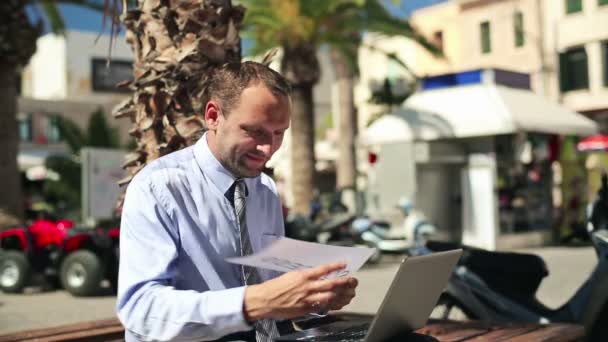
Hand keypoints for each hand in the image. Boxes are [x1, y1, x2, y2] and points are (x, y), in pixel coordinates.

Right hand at [243, 262, 357, 320]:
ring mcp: (307, 299)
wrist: (265, 300)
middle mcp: (307, 287)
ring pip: (330, 296)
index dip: (336, 266)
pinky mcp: (306, 309)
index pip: (323, 269)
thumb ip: (305, 276)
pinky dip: (333, 305)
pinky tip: (339, 303)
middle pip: (331, 284)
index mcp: (303, 275)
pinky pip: (323, 307)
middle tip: (353, 280)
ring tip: (350, 292)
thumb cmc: (275, 287)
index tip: (344, 263)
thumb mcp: (291, 275)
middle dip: (344, 282)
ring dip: (342, 294)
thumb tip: (318, 274)